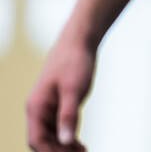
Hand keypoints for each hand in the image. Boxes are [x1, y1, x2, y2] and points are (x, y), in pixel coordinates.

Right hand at [25, 33, 95, 151]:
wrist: (78, 42)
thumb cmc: (75, 62)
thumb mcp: (74, 89)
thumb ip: (69, 115)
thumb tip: (66, 141)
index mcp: (36, 107)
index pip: (37, 140)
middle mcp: (38, 110)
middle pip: (43, 141)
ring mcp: (47, 108)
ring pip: (51, 136)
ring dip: (64, 148)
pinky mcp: (58, 105)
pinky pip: (59, 128)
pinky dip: (68, 138)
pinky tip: (81, 145)